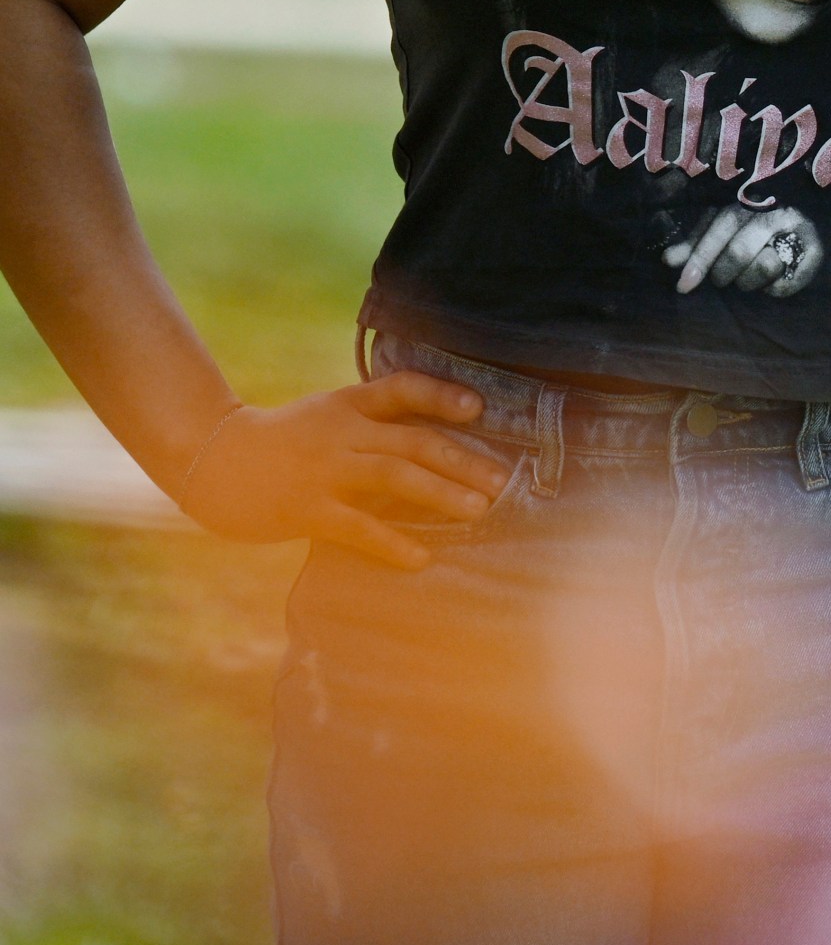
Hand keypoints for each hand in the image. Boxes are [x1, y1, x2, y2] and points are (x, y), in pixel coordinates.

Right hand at [177, 371, 512, 568]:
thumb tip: (426, 444)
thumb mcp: (324, 416)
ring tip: (478, 509)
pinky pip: (358, 527)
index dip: (441, 395)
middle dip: (462, 459)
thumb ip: (367, 423)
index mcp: (347, 404)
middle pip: (413, 441)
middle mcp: (342, 432)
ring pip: (395, 478)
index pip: (402, 388)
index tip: (478, 408)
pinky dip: (392, 542)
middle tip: (501, 480)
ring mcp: (326, 470)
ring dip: (441, 493)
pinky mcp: (308, 509)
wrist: (215, 460)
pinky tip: (421, 557)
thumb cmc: (280, 442)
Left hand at [663, 208, 823, 297]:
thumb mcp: (720, 225)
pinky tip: (771, 286)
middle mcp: (773, 208)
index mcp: (746, 198)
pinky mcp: (816, 247)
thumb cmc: (750, 221)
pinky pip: (793, 279)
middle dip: (723, 272)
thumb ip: (696, 242)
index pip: (719, 228)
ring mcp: (798, 225)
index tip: (684, 286)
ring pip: (766, 264)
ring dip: (751, 281)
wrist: (801, 205)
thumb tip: (669, 261)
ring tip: (748, 278)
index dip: (701, 258)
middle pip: (740, 250)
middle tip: (722, 279)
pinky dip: (778, 288)